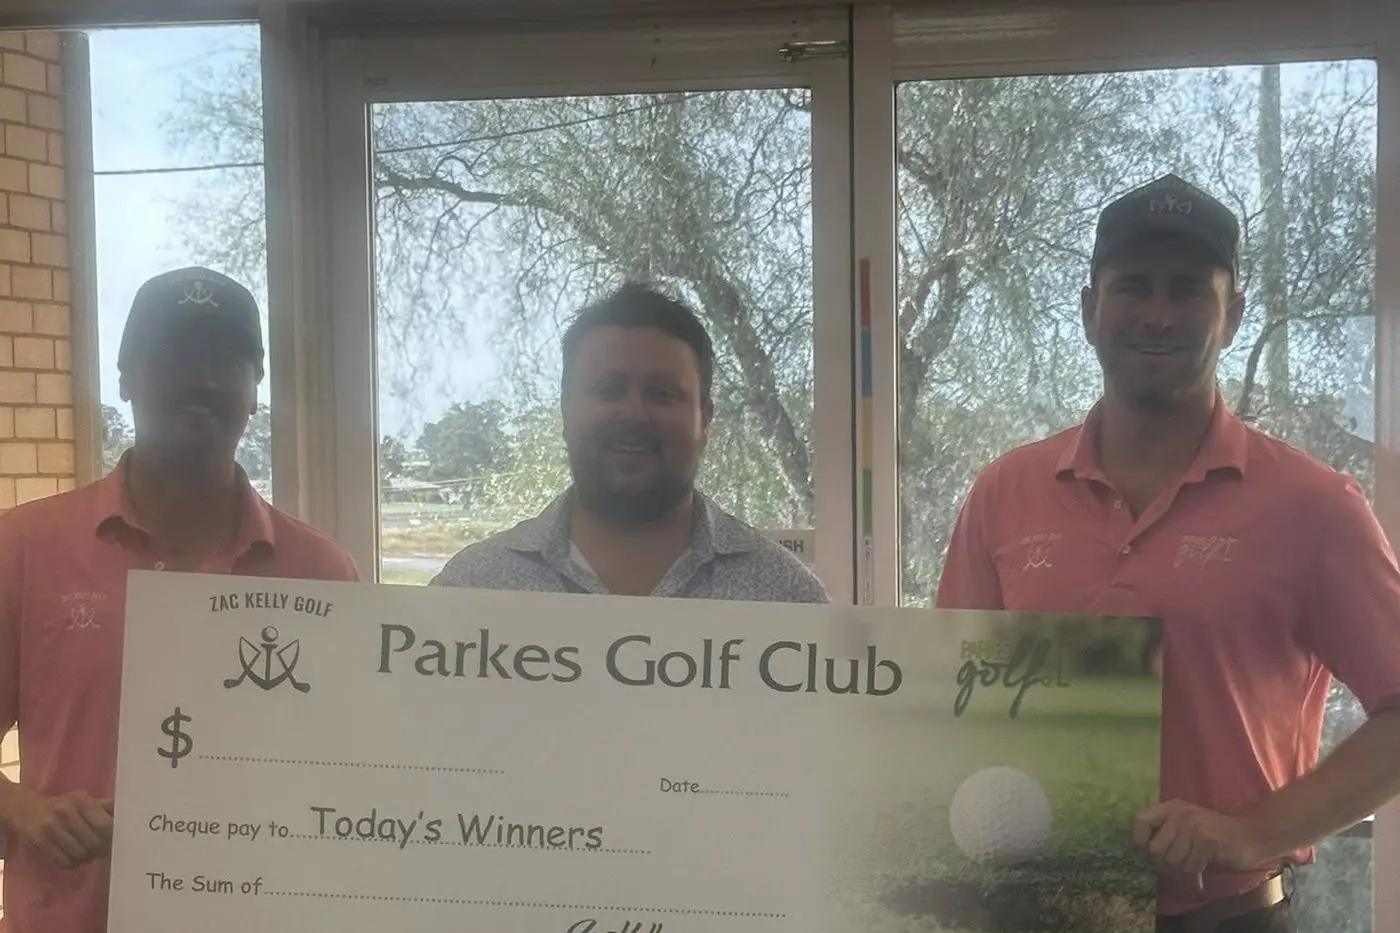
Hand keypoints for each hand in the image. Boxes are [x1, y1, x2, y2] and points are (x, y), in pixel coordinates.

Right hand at [4, 788, 113, 868]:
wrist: (25, 808)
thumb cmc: (64, 806)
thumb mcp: (85, 801)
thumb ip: (106, 808)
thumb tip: (133, 817)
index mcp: (81, 800)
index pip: (105, 825)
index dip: (113, 837)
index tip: (117, 842)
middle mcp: (65, 812)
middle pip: (94, 842)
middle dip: (101, 850)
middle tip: (101, 851)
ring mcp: (50, 827)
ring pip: (79, 854)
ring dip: (86, 858)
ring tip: (87, 853)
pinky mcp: (39, 842)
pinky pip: (64, 861)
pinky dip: (72, 863)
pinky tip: (73, 857)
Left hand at [1133, 799, 1269, 888]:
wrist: (1253, 836)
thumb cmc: (1217, 836)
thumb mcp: (1188, 826)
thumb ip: (1167, 833)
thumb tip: (1144, 854)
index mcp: (1172, 807)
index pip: (1140, 821)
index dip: (1141, 841)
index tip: (1150, 854)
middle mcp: (1180, 813)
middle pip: (1155, 849)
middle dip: (1164, 866)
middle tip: (1178, 871)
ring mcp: (1194, 826)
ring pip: (1172, 861)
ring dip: (1181, 874)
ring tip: (1191, 874)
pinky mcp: (1207, 841)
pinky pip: (1190, 868)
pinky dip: (1193, 880)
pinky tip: (1199, 882)